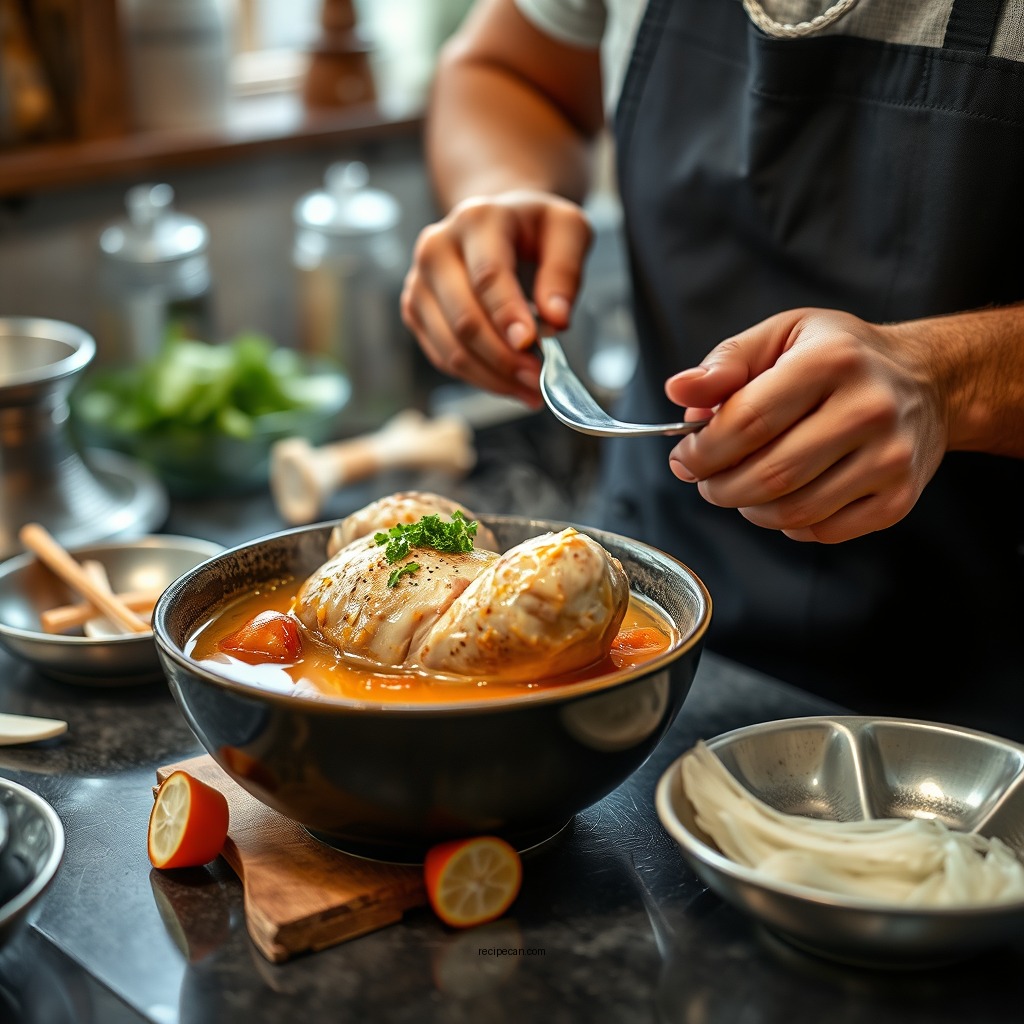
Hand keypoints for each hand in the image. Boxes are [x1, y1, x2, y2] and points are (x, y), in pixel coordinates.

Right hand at [400, 189, 592, 405]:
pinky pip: (443, 357)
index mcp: (476, 219)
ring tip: (530, 389)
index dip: (508, 314)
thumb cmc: (535, 230)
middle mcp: (436, 247)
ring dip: (493, 376)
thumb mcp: (569, 231)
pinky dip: (478, 377)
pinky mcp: (415, 310)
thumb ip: (566, 270)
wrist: (496, 225)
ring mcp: (420, 281)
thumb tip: (556, 320)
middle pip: (464, 318)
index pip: (487, 275)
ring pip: (451, 346)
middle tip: (539, 379)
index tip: (531, 344)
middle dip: (504, 358)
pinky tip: (508, 382)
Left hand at [664, 308, 949, 542]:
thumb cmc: (840, 356)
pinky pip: (824, 532)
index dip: (703, 451)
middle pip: (768, 475)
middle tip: (707, 479)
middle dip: (720, 487)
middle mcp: (868, 410)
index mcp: (830, 361)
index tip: (685, 457)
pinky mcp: (900, 498)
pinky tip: (785, 498)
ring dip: (749, 509)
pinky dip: (789, 525)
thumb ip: (726, 363)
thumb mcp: (782, 336)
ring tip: (741, 488)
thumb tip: (678, 391)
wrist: (928, 379)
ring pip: (793, 512)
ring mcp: (889, 459)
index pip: (747, 422)